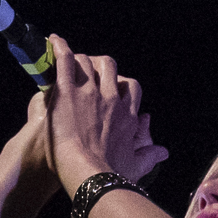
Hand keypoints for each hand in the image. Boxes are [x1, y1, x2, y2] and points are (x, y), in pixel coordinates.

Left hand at [43, 34, 168, 194]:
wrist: (88, 175)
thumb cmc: (111, 176)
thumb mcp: (136, 167)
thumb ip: (149, 157)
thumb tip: (163, 152)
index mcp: (127, 115)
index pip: (131, 87)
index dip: (121, 85)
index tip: (113, 89)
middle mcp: (111, 98)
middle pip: (109, 68)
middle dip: (100, 66)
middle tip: (88, 72)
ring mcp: (89, 92)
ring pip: (86, 61)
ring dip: (78, 61)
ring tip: (68, 63)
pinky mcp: (67, 91)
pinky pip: (65, 59)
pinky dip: (59, 47)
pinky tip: (53, 41)